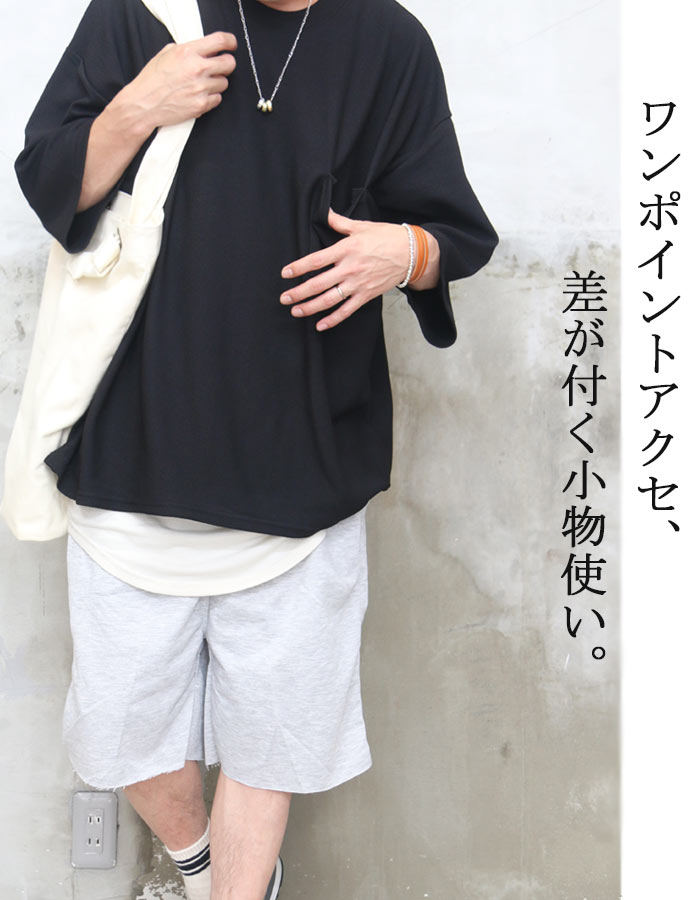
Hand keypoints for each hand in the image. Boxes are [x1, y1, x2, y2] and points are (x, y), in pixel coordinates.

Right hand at [125, 31, 237, 131]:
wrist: (144, 104)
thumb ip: (187, 49)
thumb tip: (203, 50)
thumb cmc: (152, 79)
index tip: (231, 45)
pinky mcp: (201, 105)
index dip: (230, 42)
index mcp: (188, 52)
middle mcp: (197, 69)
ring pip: (224, 83)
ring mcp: (200, 88)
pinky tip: (199, 95)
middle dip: (227, 64)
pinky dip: (211, 97)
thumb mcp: (166, 54)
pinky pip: (217, 99)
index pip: (220, 41)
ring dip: (216, 82)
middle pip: (229, 63)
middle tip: (220, 66)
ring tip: (201, 84)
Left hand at [280, 208, 411, 330]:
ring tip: (296, 311)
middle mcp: (349, 268)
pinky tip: (320, 325)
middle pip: (318, 283)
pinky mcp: (366, 295)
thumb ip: (341, 223)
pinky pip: (347, 310)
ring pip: (329, 299)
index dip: (299, 267)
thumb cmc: (387, 237)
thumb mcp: (363, 226)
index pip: (316, 260)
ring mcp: (358, 284)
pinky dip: (333, 319)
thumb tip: (325, 213)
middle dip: (299, 292)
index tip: (285, 273)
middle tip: (284, 298)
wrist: (411, 253)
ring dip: (310, 307)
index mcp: (346, 249)